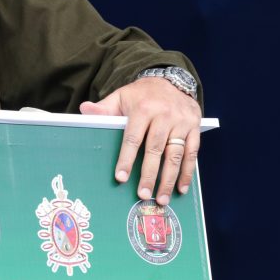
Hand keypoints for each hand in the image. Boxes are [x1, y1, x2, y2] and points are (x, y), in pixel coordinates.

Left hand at [80, 77, 200, 205]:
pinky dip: (187, 172)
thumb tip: (84, 110)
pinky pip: (192, 153)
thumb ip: (104, 107)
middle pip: (155, 149)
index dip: (126, 158)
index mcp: (143, 108)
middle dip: (149, 174)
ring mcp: (181, 122)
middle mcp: (164, 115)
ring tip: (161, 198)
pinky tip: (181, 188)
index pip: (132, 137)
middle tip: (142, 194)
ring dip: (168, 178)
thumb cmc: (141, 94)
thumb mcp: (121, 96)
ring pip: (175, 154)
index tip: (120, 177)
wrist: (172, 80)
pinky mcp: (195, 128)